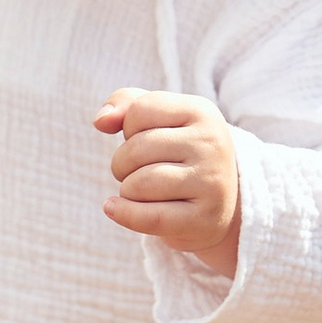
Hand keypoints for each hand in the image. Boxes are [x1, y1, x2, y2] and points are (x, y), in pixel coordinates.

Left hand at [93, 88, 241, 277]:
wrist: (221, 202)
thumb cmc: (179, 154)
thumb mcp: (160, 119)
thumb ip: (126, 104)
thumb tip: (101, 121)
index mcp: (202, 111)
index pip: (139, 110)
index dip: (129, 128)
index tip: (147, 140)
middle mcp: (212, 143)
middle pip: (136, 150)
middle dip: (122, 163)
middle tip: (138, 171)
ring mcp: (212, 182)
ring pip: (138, 184)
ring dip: (127, 191)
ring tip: (142, 191)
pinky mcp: (205, 218)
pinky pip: (148, 217)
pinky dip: (123, 214)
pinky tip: (113, 209)